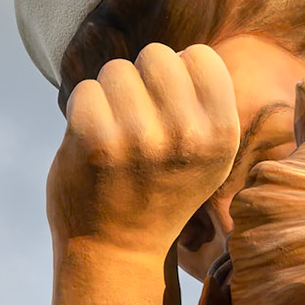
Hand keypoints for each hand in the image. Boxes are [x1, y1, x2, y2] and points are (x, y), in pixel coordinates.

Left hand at [46, 42, 239, 260]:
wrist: (119, 251)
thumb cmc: (162, 192)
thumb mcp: (206, 156)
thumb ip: (204, 105)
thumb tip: (181, 53)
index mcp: (222, 135)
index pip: (200, 56)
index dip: (179, 74)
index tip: (169, 108)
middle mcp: (186, 136)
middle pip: (156, 55)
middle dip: (141, 79)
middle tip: (137, 120)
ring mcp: (140, 138)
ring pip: (116, 70)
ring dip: (110, 95)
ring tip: (116, 135)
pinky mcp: (95, 142)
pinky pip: (85, 90)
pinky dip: (82, 111)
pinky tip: (91, 143)